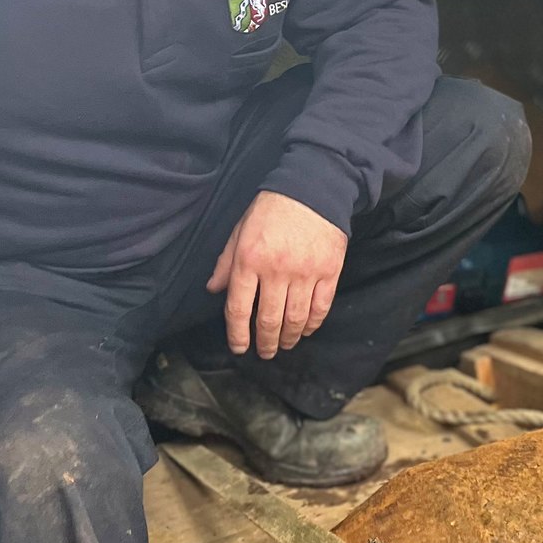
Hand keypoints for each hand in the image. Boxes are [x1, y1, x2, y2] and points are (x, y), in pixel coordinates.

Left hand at [207, 192, 347, 360]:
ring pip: (295, 318)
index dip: (237, 334)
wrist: (313, 189)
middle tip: (265, 353)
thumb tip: (213, 290)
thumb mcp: (240, 230)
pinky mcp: (329, 271)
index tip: (240, 348)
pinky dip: (313, 323)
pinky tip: (306, 330)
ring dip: (289, 338)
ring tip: (285, 345)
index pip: (238, 308)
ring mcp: (305, 272)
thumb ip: (226, 263)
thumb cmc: (272, 209)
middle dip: (265, 342)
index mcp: (249, 260)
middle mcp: (276, 270)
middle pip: (268, 319)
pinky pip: (321, 307)